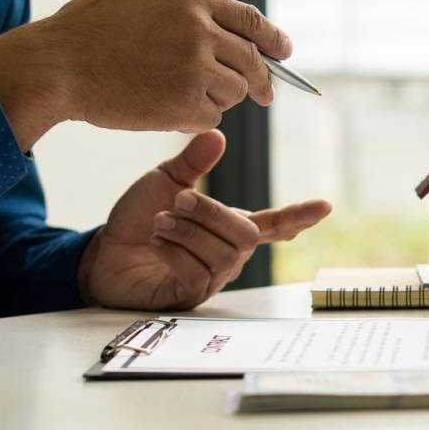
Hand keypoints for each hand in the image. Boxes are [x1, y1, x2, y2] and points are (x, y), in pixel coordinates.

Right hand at [0, 0, 290, 150]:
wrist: (57, 66)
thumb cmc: (92, 24)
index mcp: (192, 0)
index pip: (251, 21)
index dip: (274, 38)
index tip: (285, 51)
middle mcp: (199, 32)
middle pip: (252, 60)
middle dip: (264, 79)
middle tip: (267, 93)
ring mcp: (194, 69)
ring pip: (236, 90)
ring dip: (223, 97)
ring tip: (193, 94)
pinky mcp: (183, 103)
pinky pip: (212, 115)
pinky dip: (200, 116)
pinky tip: (175, 109)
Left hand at [78, 130, 330, 309]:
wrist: (103, 254)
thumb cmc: (139, 219)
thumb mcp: (165, 182)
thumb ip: (193, 162)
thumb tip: (218, 135)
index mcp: (230, 226)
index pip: (274, 224)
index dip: (300, 216)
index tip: (325, 206)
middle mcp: (228, 254)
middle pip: (246, 236)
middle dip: (212, 214)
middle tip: (177, 202)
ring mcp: (212, 277)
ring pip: (223, 254)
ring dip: (187, 232)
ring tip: (159, 223)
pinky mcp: (191, 294)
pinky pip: (199, 273)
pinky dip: (175, 251)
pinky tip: (156, 243)